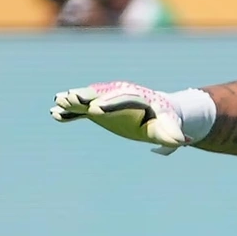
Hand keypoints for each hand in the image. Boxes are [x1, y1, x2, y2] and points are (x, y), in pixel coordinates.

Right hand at [50, 81, 187, 152]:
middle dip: (87, 96)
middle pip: (101, 94)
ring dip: (74, 101)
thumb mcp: (169, 126)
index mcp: (138, 97)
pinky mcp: (98, 108)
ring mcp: (107, 100)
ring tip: (59, 101)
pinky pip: (83, 110)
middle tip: (71, 98)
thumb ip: (172, 133)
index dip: (109, 104)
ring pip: (89, 98)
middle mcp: (119, 95)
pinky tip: (54, 114)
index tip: (96, 109)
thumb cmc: (165, 120)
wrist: (157, 112)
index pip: (123, 99)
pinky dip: (70, 113)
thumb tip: (182, 141)